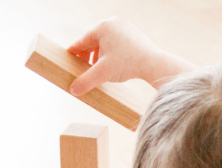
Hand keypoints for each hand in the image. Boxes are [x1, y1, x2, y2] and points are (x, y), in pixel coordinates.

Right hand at [66, 18, 194, 94]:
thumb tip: (72, 91)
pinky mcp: (133, 32)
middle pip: (93, 40)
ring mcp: (124, 26)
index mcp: (102, 27)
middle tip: (81, 67)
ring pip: (105, 41)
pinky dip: (110, 52)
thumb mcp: (102, 74)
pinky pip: (116, 42)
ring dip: (98, 54)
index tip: (67, 60)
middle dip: (87, 55)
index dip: (73, 52)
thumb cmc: (127, 65)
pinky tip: (110, 64)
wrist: (153, 64)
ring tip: (96, 67)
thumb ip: (85, 81)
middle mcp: (113, 22)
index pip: (82, 41)